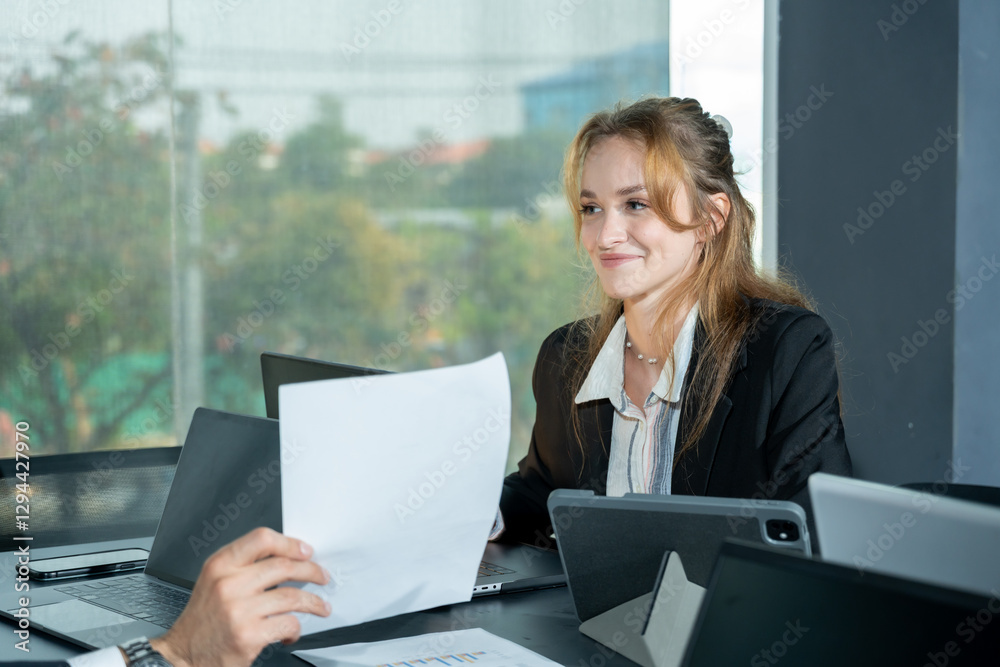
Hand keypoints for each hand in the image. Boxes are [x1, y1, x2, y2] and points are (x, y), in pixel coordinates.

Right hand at [150, 527, 330, 666]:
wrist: (183, 656)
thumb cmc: (203, 620)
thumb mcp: (215, 581)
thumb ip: (244, 566)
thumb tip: (287, 558)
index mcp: (220, 565)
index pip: (262, 539)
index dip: (290, 543)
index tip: (306, 552)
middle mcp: (228, 584)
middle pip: (283, 566)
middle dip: (311, 571)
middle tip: (321, 577)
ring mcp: (239, 610)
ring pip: (291, 596)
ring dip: (313, 602)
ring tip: (320, 606)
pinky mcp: (248, 635)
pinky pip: (287, 624)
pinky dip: (296, 629)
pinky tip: (291, 631)